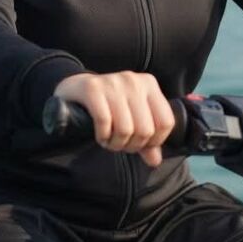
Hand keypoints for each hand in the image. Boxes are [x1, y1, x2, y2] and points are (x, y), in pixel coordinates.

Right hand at [53, 70, 174, 167]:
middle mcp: (133, 81)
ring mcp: (113, 83)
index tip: (141, 143)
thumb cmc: (109, 105)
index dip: (155, 141)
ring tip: (110, 141)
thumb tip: (155, 160)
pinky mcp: (92, 89)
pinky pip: (104, 122)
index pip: (166, 122)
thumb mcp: (132, 117)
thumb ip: (147, 139)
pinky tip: (100, 135)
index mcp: (149, 84)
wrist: (76, 88)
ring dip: (116, 144)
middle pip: (146, 129)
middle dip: (132, 145)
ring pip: (125, 129)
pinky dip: (103, 136)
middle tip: (121, 144)